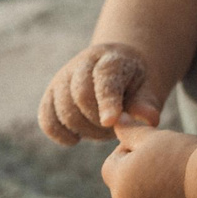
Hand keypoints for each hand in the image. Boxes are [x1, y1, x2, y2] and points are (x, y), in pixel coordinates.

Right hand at [39, 42, 164, 145]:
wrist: (115, 72)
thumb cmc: (134, 85)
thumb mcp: (147, 89)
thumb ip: (146, 103)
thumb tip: (149, 118)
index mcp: (111, 58)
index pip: (105, 78)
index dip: (107, 101)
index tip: (110, 122)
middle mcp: (83, 64)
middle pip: (81, 96)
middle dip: (98, 121)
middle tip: (114, 129)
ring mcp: (63, 78)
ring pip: (64, 110)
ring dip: (84, 129)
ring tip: (101, 130)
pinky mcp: (51, 95)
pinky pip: (47, 119)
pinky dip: (59, 134)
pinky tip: (75, 139)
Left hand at [102, 122, 196, 197]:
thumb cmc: (188, 158)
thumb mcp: (156, 138)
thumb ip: (130, 132)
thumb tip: (115, 121)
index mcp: (121, 185)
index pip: (111, 166)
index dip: (128, 153)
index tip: (154, 148)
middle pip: (126, 189)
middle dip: (140, 176)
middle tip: (171, 164)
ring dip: (154, 196)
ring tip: (182, 182)